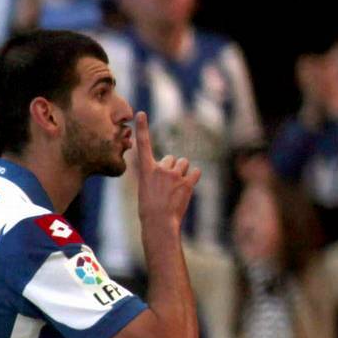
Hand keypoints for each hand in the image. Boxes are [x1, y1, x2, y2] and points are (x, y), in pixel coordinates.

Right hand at [133, 111, 201, 229]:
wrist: (159, 224)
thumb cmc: (149, 210)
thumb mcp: (145, 189)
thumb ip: (154, 175)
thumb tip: (162, 170)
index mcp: (146, 170)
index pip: (143, 145)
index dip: (142, 128)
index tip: (141, 114)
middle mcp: (160, 169)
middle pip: (172, 158)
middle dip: (173, 168)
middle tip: (168, 186)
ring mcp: (174, 175)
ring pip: (184, 164)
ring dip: (183, 173)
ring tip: (177, 189)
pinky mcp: (187, 182)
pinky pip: (195, 172)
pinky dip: (194, 178)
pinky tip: (187, 189)